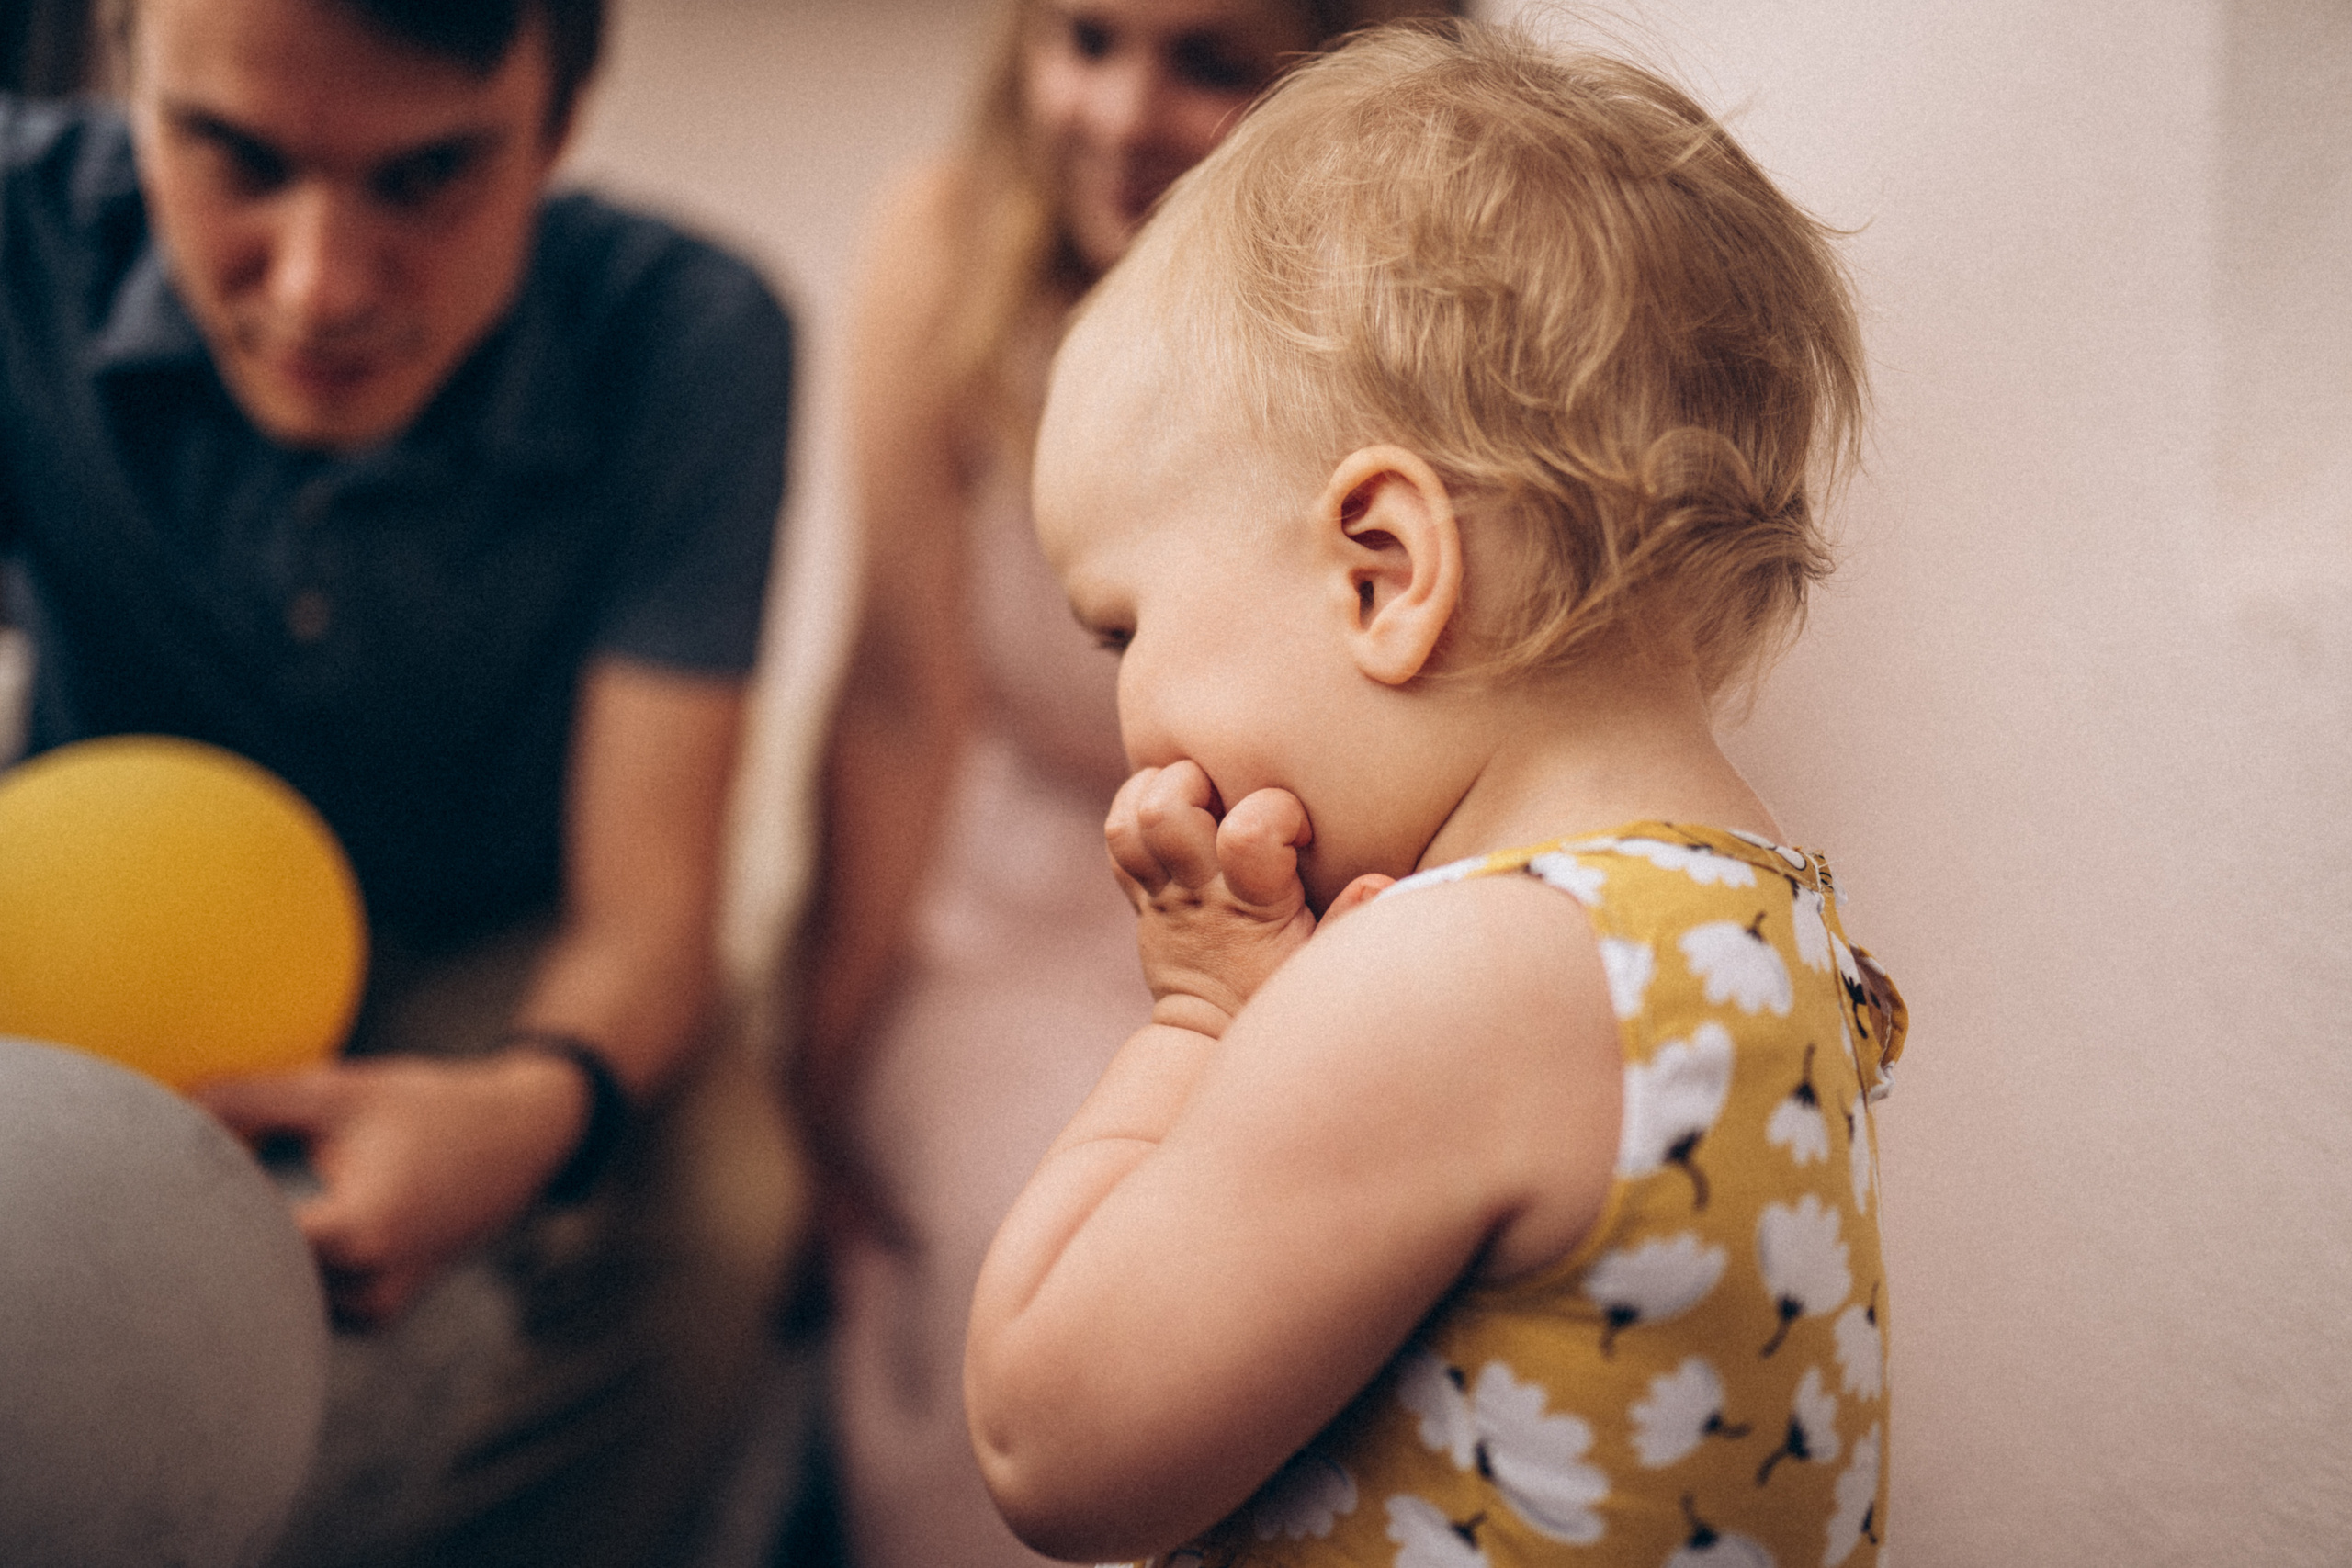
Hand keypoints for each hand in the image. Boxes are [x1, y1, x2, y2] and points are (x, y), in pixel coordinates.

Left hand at [194, 1053, 587, 1327]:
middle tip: (205, 1195)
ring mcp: (374, 1309)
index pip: (242, 1247)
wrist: (520, 1140)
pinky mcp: (378, 1313)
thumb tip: (166, 1110)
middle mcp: (367, 1287)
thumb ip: (247, 1099)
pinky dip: (295, 1265)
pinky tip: (309, 1219)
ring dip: (264, 1254)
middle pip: (254, 1279)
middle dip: (227, 1237)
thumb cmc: (431, 1109)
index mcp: (358, 1235)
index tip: (172, 1193)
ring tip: (285, 1197)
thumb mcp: (340, 1089)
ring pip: (280, 1294)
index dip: (198, 1220)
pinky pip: (309, 1297)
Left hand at [1106, 763, 1390, 1036]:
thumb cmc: (1279, 994)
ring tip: (1198, 796)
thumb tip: (1379, 881)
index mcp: (1251, 905)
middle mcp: (1197, 893)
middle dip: (1194, 780)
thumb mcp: (1323, 964)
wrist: (1214, 1037)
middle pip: (1164, 811)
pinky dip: (1135, 811)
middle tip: (1226, 792)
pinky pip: (1117, 840)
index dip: (1275, 810)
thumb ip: (1350, 922)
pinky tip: (1174, 813)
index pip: (1246, 831)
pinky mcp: (1141, 897)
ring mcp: (1161, 895)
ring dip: (1157, 791)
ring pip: (1128, 822)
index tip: (1299, 829)